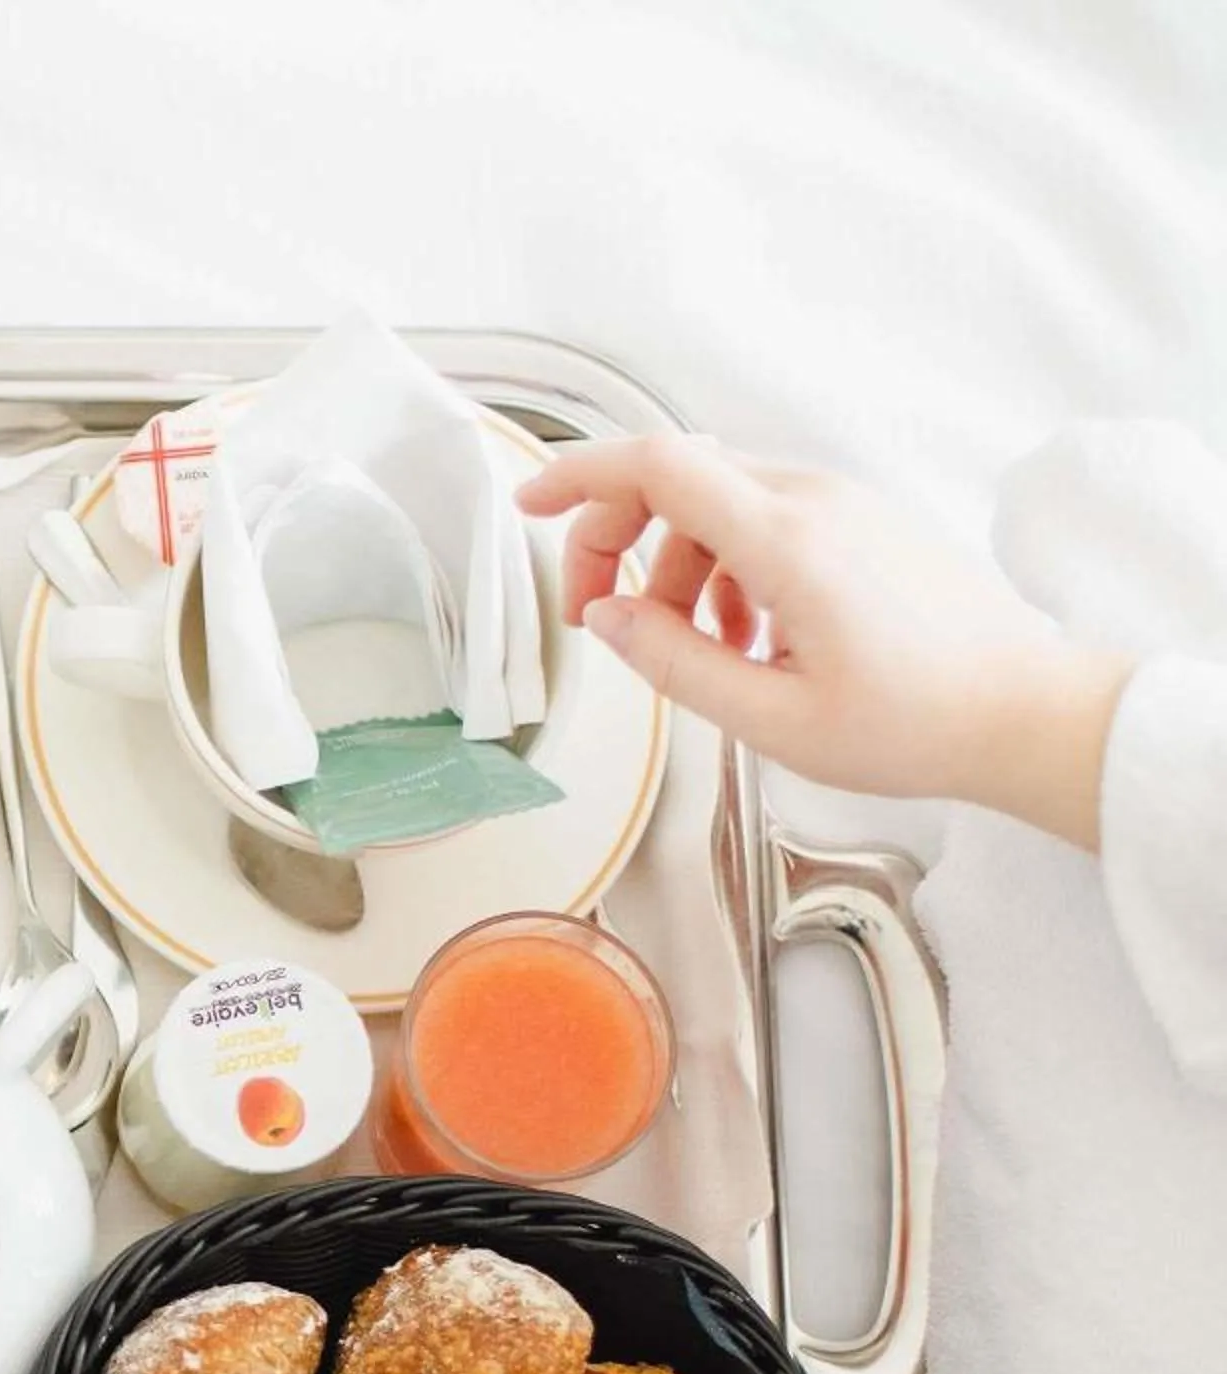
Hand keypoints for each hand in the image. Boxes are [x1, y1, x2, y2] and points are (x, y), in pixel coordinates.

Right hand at [515, 438, 1131, 845]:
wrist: (1027, 712)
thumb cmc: (915, 723)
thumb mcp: (770, 717)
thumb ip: (671, 662)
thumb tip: (605, 619)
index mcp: (786, 541)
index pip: (657, 466)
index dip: (579, 478)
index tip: (529, 509)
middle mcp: (814, 501)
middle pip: (679, 478)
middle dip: (616, 537)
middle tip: (596, 614)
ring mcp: (844, 504)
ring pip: (719, 501)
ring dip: (676, 563)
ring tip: (691, 648)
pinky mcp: (862, 522)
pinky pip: (766, 518)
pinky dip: (726, 565)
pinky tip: (745, 637)